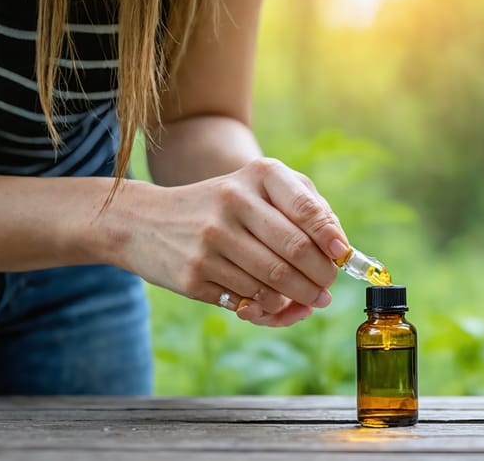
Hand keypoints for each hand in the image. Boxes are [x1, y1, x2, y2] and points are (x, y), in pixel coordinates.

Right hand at [116, 158, 348, 325]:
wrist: (143, 221)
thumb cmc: (220, 206)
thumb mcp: (256, 189)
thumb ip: (302, 208)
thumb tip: (340, 249)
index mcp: (258, 176)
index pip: (306, 209)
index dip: (330, 238)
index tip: (340, 256)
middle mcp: (234, 202)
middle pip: (294, 251)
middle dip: (320, 277)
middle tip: (326, 289)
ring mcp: (211, 239)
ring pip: (274, 281)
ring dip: (299, 298)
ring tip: (308, 301)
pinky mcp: (194, 274)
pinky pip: (247, 299)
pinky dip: (269, 307)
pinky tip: (275, 304)